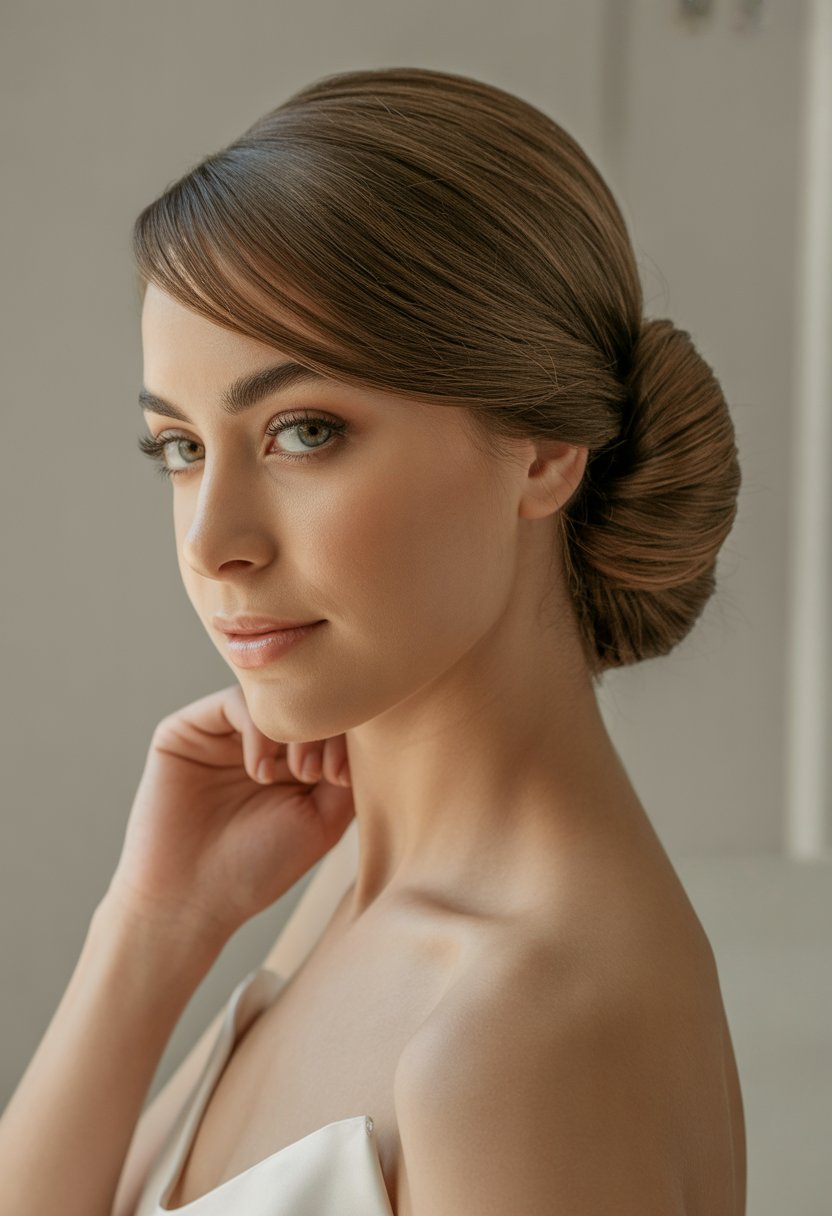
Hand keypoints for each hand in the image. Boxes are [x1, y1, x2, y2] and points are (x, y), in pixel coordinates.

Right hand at [107, 683, 353, 945]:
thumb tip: (370, 726)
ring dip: (296, 729)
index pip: (329, 718)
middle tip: (321, 775)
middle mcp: (258, 741)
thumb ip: (348, 771)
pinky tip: (259, 773)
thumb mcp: (323, 820)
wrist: (190, 900)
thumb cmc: (260, 866)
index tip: (343, 778)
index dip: (349, 733)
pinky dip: (259, 730)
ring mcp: (222, 733)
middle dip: (325, 730)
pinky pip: (235, 701)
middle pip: (304, 701)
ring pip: (273, 697)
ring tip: (297, 776)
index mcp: (291, 759)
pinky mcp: (187, 729)